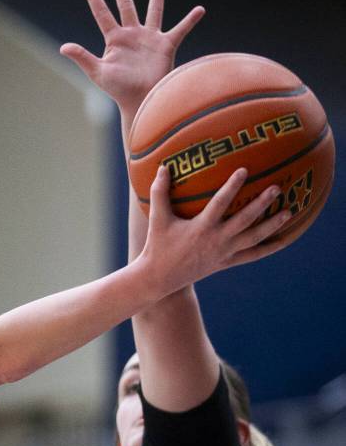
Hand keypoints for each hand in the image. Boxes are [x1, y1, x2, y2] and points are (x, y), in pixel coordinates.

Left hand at [60, 0, 203, 120]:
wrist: (141, 101)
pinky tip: (200, 10)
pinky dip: (190, 20)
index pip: (103, 15)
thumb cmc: (118, 90)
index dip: (96, 0)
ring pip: (154, 11)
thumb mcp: (98, 72)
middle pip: (126, 6)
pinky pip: (180, 30)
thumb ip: (82, 57)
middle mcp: (132, 35)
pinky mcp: (166, 45)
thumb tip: (63, 47)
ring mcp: (149, 39)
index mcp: (115, 40)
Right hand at [142, 166, 290, 293]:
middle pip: (244, 221)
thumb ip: (159, 192)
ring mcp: (224, 253)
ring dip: (272, 226)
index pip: (220, 204)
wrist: (160, 279)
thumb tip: (163, 166)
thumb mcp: (157, 219)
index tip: (244, 170)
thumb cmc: (158, 245)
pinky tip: (284, 240)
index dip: (232, 187)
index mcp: (201, 228)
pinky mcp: (226, 262)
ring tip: (288, 212)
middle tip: (277, 188)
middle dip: (261, 204)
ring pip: (253, 239)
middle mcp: (216, 241)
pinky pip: (252, 255)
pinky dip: (269, 248)